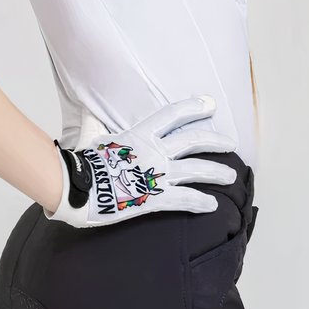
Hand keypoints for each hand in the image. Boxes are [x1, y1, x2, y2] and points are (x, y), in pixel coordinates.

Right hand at [44, 94, 237, 228]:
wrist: (77, 187)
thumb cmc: (82, 162)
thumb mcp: (91, 136)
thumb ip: (94, 123)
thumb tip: (87, 111)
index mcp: (139, 133)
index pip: (172, 114)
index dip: (193, 107)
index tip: (210, 104)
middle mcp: (154, 151)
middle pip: (192, 140)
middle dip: (215, 140)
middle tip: (231, 143)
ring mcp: (156, 174)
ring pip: (196, 169)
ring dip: (217, 171)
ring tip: (231, 175)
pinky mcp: (155, 199)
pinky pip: (185, 198)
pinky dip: (201, 202)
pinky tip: (213, 205)